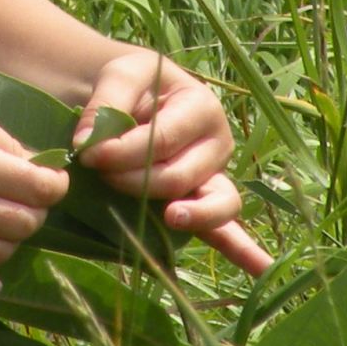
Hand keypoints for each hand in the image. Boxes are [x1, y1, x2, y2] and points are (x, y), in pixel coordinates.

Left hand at [75, 50, 272, 275]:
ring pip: (215, 204)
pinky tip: (259, 269)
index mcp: (201, 107)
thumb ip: (105, 105)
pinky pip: (228, 230)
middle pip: (180, 176)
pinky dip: (244, 251)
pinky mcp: (203, 203)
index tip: (86, 153)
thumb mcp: (121, 76)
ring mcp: (214, 177)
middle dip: (134, 180)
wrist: (137, 96)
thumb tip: (87, 144)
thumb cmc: (134, 85)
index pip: (162, 140)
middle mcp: (216, 145)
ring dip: (192, 215)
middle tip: (100, 174)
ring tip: (171, 217)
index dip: (122, 151)